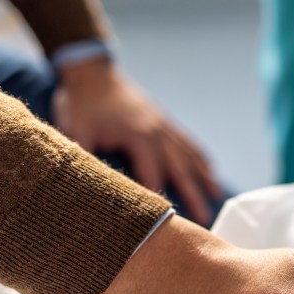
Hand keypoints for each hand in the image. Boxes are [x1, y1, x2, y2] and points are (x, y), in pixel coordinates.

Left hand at [53, 58, 220, 223]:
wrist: (91, 70)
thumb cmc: (81, 103)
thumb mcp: (76, 132)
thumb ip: (85, 160)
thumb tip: (84, 189)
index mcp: (138, 136)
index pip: (153, 175)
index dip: (161, 200)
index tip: (170, 223)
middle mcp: (157, 132)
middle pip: (180, 169)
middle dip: (193, 195)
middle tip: (206, 218)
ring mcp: (163, 125)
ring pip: (188, 155)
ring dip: (204, 176)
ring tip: (217, 195)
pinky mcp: (163, 120)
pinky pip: (186, 141)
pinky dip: (199, 156)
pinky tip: (209, 168)